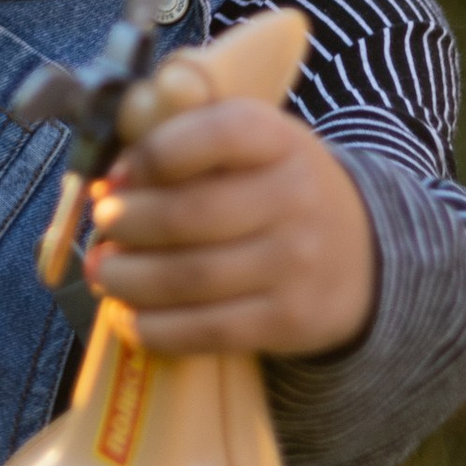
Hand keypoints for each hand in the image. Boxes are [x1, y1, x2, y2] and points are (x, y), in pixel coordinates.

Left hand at [84, 102, 376, 358]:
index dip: (152, 156)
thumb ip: (184, 135)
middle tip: (103, 228)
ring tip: (104, 272)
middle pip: (189, 215)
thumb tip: (111, 177)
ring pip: (191, 278)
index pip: (214, 135)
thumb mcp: (251, 142)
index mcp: (277, 139)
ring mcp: (297, 265)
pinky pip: (208, 331)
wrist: (362, 254)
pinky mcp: (290, 321)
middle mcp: (294, 198)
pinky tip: (128, 318)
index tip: (118, 176)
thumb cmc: (276, 187)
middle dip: (128, 225)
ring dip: (129, 279)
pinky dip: (155, 328)